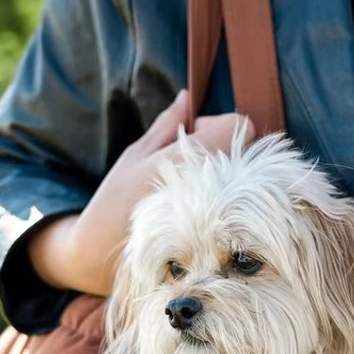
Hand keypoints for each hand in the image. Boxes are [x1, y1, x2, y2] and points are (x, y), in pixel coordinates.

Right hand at [28, 89, 255, 296]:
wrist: (106, 255)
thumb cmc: (115, 202)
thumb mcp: (135, 156)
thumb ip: (166, 126)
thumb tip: (187, 98)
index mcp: (192, 158)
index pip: (240, 124)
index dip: (218, 123)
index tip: (193, 135)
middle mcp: (211, 184)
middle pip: (246, 152)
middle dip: (222, 149)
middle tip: (190, 163)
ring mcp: (217, 212)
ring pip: (243, 179)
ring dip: (223, 175)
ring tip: (189, 188)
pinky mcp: (215, 234)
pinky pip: (235, 207)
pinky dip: (219, 200)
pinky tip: (192, 210)